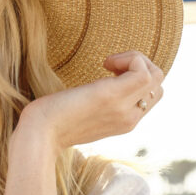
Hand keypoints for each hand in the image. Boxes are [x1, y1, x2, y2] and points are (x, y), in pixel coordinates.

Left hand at [19, 51, 164, 148]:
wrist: (37, 136)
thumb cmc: (47, 124)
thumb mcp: (79, 116)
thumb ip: (94, 107)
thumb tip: (91, 92)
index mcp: (123, 124)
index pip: (151, 97)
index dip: (136, 78)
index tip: (109, 73)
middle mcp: (130, 119)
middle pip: (159, 86)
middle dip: (141, 66)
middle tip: (111, 66)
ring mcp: (123, 109)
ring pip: (157, 76)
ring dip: (136, 59)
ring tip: (109, 63)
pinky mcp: (111, 96)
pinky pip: (143, 71)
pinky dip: (130, 58)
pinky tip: (106, 63)